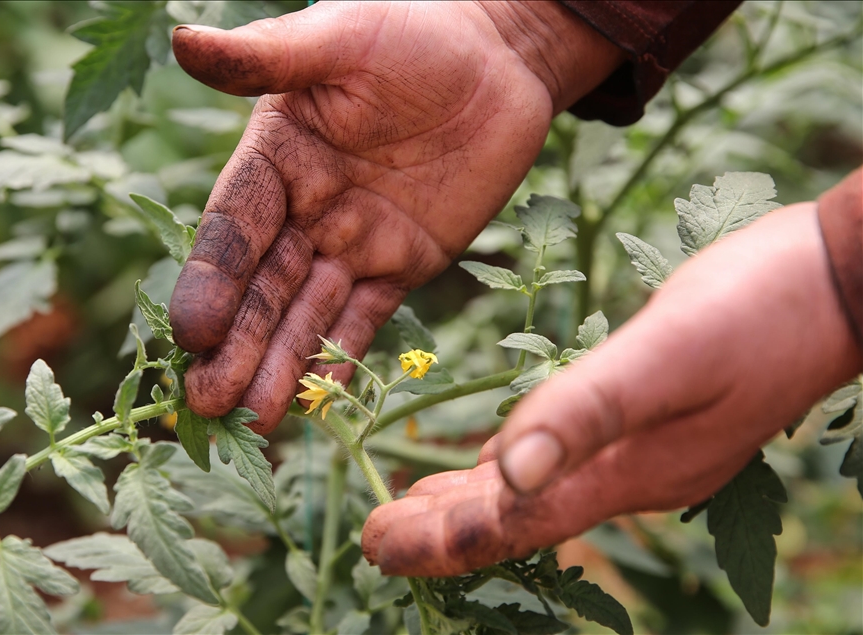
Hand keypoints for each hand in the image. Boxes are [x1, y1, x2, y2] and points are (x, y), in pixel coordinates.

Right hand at [168, 1, 624, 431]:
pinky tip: (314, 402)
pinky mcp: (400, 265)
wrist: (501, 52)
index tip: (189, 332)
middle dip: (236, 344)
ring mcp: (350, 242)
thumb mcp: (339, 39)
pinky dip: (340, 359)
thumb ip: (266, 58)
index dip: (211, 280)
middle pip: (262, 287)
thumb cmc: (414, 28)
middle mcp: (303, 209)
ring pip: (307, 314)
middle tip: (209, 403)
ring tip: (255, 420)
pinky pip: (365, 319)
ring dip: (278, 366)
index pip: (233, 229)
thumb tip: (183, 40)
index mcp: (274, 159)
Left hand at [361, 203, 862, 576]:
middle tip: (375, 535)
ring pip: (539, 491)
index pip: (512, 524)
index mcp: (626, 470)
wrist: (842, 281)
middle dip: (443, 530)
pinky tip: (500, 460)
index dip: (439, 541)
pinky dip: (517, 466)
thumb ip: (587, 410)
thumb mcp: (666, 352)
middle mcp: (633, 475)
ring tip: (416, 508)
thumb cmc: (758, 307)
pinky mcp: (658, 419)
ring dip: (475, 502)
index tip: (375, 544)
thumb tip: (508, 473)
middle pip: (518, 517)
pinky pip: (565, 458)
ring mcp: (649, 452)